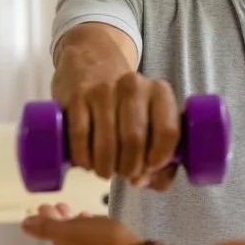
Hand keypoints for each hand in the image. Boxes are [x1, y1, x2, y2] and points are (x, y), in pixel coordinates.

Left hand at [22, 203, 141, 244]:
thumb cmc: (103, 244)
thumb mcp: (71, 230)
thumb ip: (47, 227)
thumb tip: (25, 224)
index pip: (51, 233)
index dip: (50, 217)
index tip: (50, 205)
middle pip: (67, 239)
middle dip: (65, 222)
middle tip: (66, 207)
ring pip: (82, 244)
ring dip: (81, 229)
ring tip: (86, 216)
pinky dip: (96, 238)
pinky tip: (102, 231)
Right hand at [52, 70, 179, 189]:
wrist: (91, 63)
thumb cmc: (127, 103)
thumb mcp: (150, 117)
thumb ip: (160, 157)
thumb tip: (143, 182)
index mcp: (159, 91)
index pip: (168, 132)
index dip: (159, 160)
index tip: (149, 170)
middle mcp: (133, 86)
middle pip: (135, 141)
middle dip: (130, 168)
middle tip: (125, 174)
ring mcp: (102, 90)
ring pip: (107, 143)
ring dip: (106, 168)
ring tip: (106, 171)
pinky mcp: (76, 97)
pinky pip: (81, 137)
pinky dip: (84, 159)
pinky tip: (87, 164)